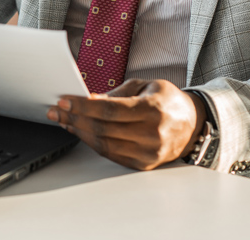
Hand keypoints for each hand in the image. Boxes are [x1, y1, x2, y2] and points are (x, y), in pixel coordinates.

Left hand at [46, 79, 205, 170]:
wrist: (192, 124)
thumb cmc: (167, 101)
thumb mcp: (145, 85)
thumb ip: (116, 93)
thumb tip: (88, 99)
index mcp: (153, 109)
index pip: (110, 110)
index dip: (83, 106)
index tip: (65, 100)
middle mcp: (152, 134)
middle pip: (103, 129)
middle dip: (75, 118)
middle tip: (57, 110)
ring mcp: (148, 152)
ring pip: (104, 145)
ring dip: (79, 132)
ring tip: (65, 120)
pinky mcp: (143, 164)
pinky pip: (111, 155)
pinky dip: (92, 143)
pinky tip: (81, 132)